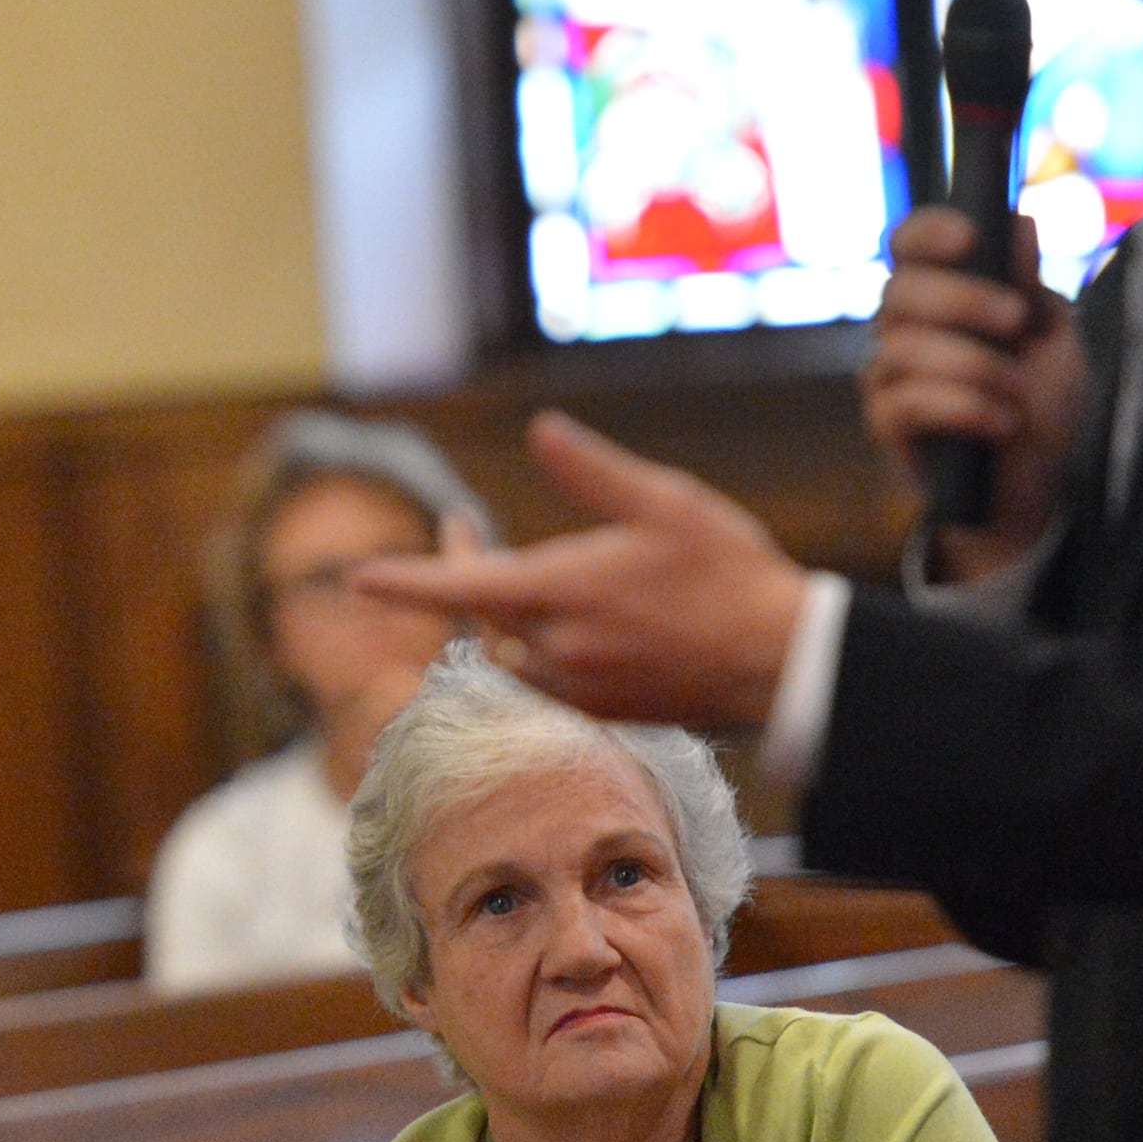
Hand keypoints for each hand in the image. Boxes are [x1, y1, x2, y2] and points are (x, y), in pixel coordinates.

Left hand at [349, 413, 809, 727]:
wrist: (782, 664)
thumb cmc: (728, 575)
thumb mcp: (664, 501)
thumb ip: (592, 471)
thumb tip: (538, 430)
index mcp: (563, 594)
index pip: (460, 590)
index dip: (406, 581)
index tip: (360, 579)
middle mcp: (558, 649)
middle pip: (479, 616)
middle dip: (462, 573)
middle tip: (463, 529)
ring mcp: (578, 688)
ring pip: (507, 651)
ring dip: (495, 614)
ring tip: (505, 573)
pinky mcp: (602, 711)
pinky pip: (541, 678)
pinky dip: (529, 645)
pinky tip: (556, 621)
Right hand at [862, 204, 1086, 581]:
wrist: (1032, 489)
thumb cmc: (1041, 408)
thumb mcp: (1055, 339)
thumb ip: (1031, 285)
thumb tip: (1018, 222)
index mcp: (942, 293)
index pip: (910, 243)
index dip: (930, 232)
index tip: (970, 238)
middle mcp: (903, 326)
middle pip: (901, 289)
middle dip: (964, 300)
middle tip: (1017, 323)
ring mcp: (888, 374)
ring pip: (903, 346)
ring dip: (974, 366)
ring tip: (1017, 393)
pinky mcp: (886, 423)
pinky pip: (907, 401)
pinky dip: (963, 407)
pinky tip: (1003, 422)